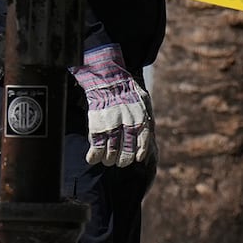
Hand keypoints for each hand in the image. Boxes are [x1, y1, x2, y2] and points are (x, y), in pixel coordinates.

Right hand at [72, 45, 151, 167]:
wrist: (107, 81)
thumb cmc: (127, 92)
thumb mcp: (144, 102)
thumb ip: (147, 119)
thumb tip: (149, 139)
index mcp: (141, 120)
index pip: (143, 144)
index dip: (139, 154)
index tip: (136, 158)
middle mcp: (127, 125)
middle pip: (126, 154)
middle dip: (122, 161)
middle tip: (118, 161)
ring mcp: (111, 127)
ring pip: (111, 154)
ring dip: (108, 160)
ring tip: (106, 159)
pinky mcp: (97, 127)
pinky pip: (96, 149)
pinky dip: (94, 157)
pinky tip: (93, 158)